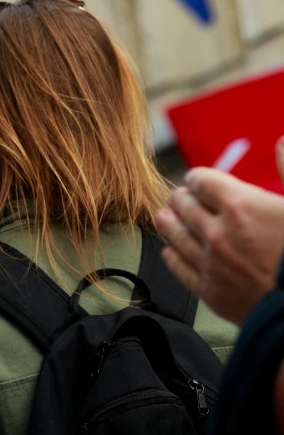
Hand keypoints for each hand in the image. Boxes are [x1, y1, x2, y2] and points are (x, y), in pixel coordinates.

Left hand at [153, 137, 283, 323]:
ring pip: (175, 235)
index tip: (199, 180)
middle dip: (182, 198)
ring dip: (168, 222)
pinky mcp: (210, 292)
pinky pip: (179, 268)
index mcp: (240, 205)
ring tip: (164, 216)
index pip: (202, 182)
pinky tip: (170, 251)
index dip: (200, 178)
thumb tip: (280, 142)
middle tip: (180, 197)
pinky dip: (172, 255)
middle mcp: (217, 232)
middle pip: (184, 206)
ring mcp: (210, 263)